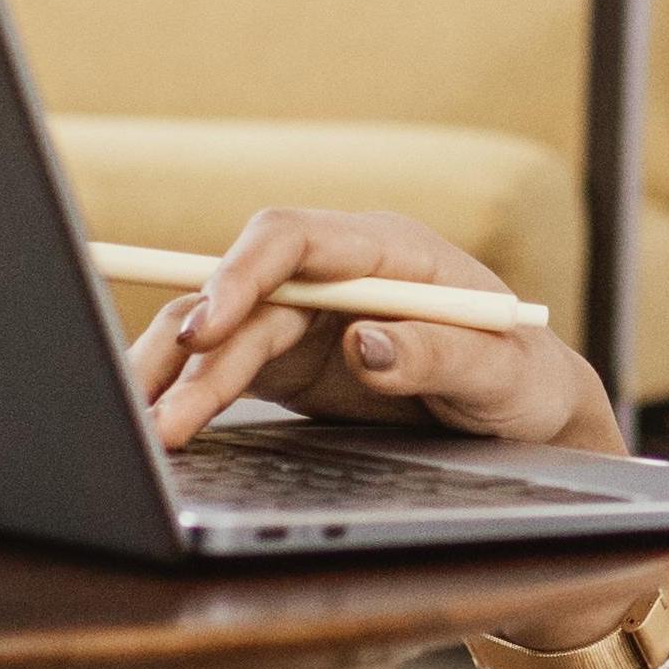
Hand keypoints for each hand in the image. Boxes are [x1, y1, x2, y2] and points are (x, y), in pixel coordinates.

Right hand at [125, 208, 619, 451]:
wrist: (524, 412)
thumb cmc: (521, 377)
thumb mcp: (498, 370)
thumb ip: (436, 353)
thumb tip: (363, 343)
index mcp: (383, 251)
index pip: (291, 238)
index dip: (241, 274)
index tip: (210, 325)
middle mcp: (333, 276)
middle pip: (240, 293)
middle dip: (192, 349)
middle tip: (153, 408)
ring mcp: (307, 318)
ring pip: (220, 333)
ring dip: (176, 377)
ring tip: (144, 430)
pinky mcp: (290, 362)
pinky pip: (227, 369)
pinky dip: (191, 395)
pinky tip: (162, 425)